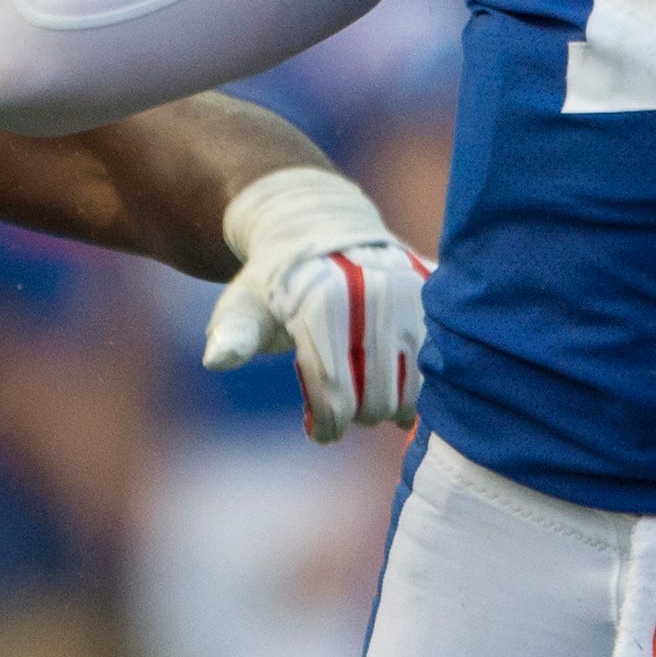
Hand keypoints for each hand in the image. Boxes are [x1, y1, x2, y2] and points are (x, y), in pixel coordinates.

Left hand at [203, 167, 430, 444]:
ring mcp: (408, 292)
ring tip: (367, 393)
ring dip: (391, 405)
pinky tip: (397, 380)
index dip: (328, 426)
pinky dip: (420, 383)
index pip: (335, 395)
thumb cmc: (275, 280)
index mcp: (322, 302)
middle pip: (377, 401)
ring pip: (414, 389)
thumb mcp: (242, 303)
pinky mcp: (431, 291)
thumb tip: (216, 359)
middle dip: (356, 417)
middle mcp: (372, 295)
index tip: (320, 432)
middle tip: (341, 406)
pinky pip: (439, 362)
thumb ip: (233, 334)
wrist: (317, 224)